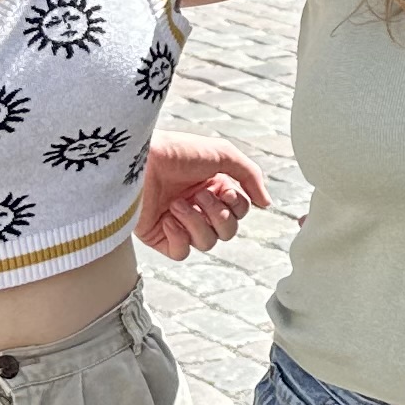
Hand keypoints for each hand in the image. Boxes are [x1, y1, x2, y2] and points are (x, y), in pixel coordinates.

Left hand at [138, 133, 266, 257]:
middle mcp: (197, 205)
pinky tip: (168, 219)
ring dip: (197, 223)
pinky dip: (180, 237)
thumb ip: (250, 176)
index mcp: (212, 187)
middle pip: (228, 232)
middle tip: (200, 195)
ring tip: (177, 203)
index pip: (239, 212)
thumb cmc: (177, 152)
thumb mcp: (222, 154)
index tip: (224, 190)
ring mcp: (177, 222)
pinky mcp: (158, 236)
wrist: (138, 160)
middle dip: (219, 216)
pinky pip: (182, 253)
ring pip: (207, 243)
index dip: (237, 206)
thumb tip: (266, 203)